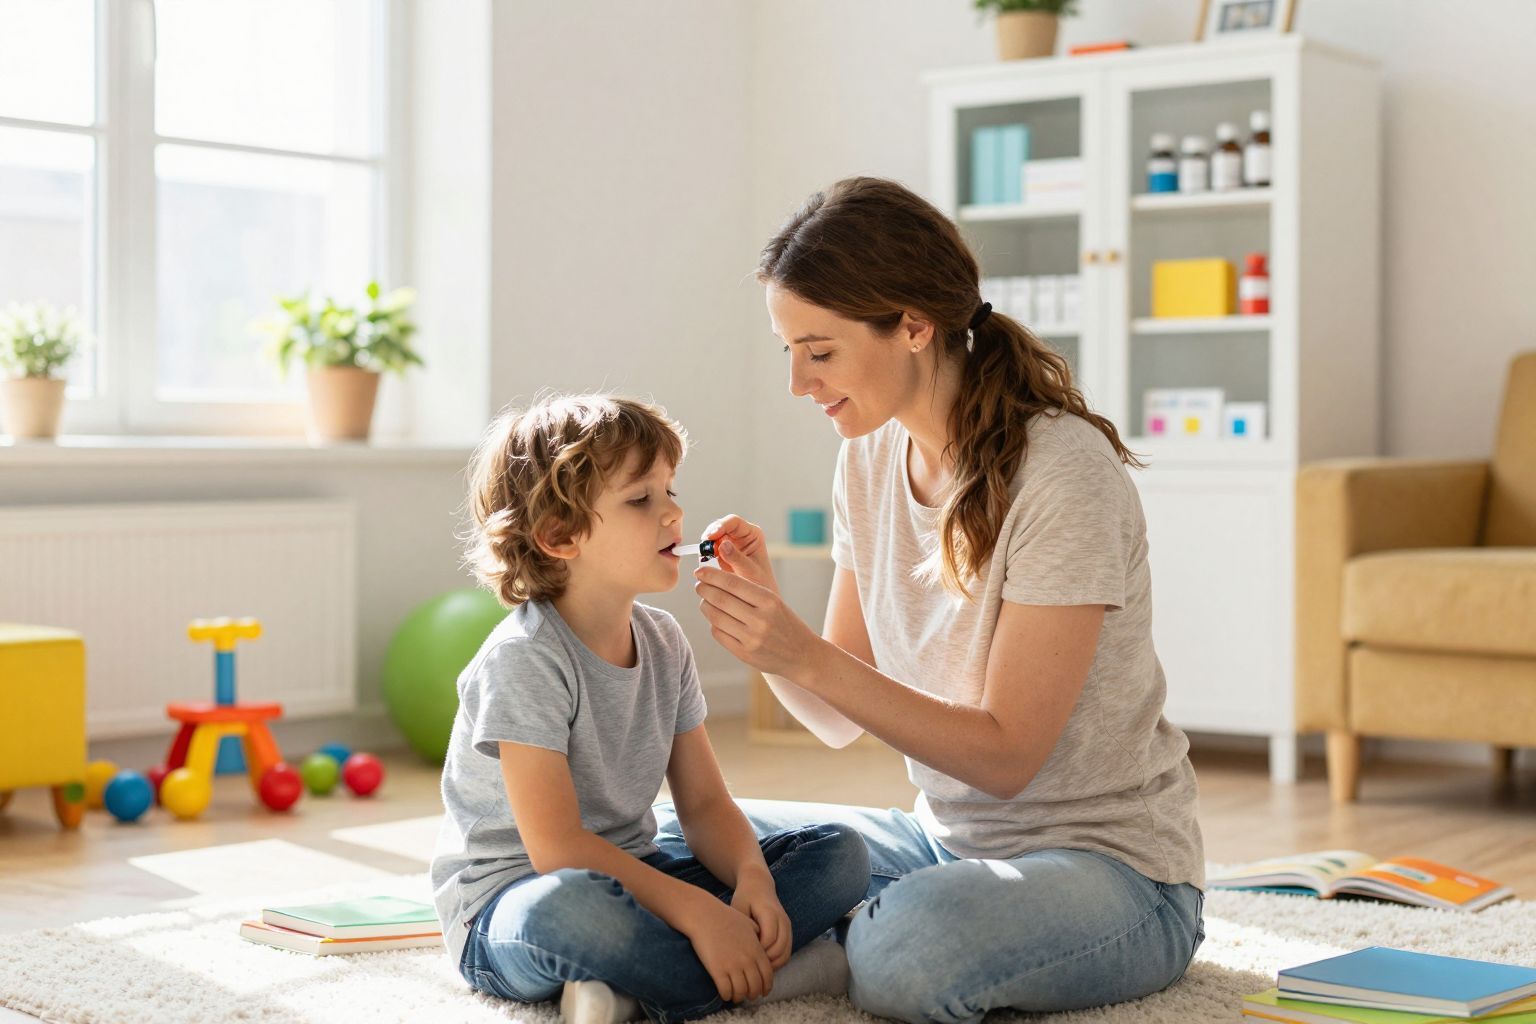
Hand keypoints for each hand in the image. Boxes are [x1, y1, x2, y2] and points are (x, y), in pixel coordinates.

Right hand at [677, 891, 774, 1001]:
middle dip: (753, 994)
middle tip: (749, 996)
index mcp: (756, 950)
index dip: (766, 987)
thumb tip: (763, 943)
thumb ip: (758, 935)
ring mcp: (732, 966)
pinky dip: (727, 995)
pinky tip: (725, 994)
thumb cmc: (725, 917)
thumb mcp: (748, 924)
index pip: (767, 975)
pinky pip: (726, 990)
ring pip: (741, 991)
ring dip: (739, 997)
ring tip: (736, 996)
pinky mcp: (717, 970)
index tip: (763, 991)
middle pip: (755, 986)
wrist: (704, 916)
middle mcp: (747, 960)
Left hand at [695, 551, 820, 678]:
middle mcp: (760, 619)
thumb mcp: (774, 601)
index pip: (732, 583)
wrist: (802, 655)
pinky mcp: (744, 654)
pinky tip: (716, 619)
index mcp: (769, 601)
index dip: (711, 575)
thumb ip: (749, 590)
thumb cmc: (785, 623)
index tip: (700, 571)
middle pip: (720, 599)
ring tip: (705, 601)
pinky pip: (718, 634)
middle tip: (698, 584)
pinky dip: (713, 623)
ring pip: (715, 617)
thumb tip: (715, 577)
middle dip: (704, 589)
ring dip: (705, 606)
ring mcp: (751, 638)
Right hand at [702, 515, 777, 592]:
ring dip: (706, 546)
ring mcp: (729, 545)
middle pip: (720, 527)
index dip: (721, 526)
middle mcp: (740, 536)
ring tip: (706, 557)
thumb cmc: (761, 582)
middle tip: (703, 547)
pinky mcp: (720, 555)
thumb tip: (722, 544)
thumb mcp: (751, 571)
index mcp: (752, 534)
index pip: (734, 522)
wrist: (757, 598)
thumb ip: (737, 558)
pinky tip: (706, 563)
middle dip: (710, 535)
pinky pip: (708, 550)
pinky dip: (705, 555)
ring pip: (712, 538)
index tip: (711, 536)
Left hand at [730, 867, 792, 968]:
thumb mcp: (738, 908)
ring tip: (754, 969)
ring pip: (785, 954)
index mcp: (770, 913)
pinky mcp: (788, 932)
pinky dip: (776, 962)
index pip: (768, 940)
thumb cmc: (745, 898)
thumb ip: (740, 928)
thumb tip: (736, 952)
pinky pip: (786, 953)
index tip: (742, 957)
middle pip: (779, 949)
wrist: (759, 886)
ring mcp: (788, 927)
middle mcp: (782, 920)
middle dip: (764, 962)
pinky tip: (761, 965)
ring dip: (772, 965)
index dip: (756, 952)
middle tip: (748, 968)